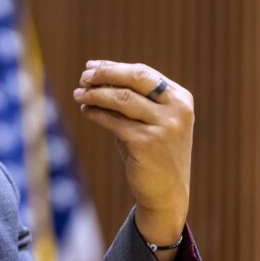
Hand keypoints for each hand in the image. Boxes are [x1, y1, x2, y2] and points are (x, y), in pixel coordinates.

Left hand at [73, 61, 193, 260]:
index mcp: (181, 99)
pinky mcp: (147, 143)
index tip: (91, 66)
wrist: (166, 194)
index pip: (143, 73)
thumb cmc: (154, 154)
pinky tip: (85, 111)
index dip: (114, 67)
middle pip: (134, 79)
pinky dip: (96, 113)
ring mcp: (164, 126)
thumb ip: (132, 99)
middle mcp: (177, 110)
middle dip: (105, 74)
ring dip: (96, 94)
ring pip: (121, 98)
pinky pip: (114, 121)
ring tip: (78, 94)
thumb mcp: (149, 122)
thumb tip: (96, 76)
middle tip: (83, 76)